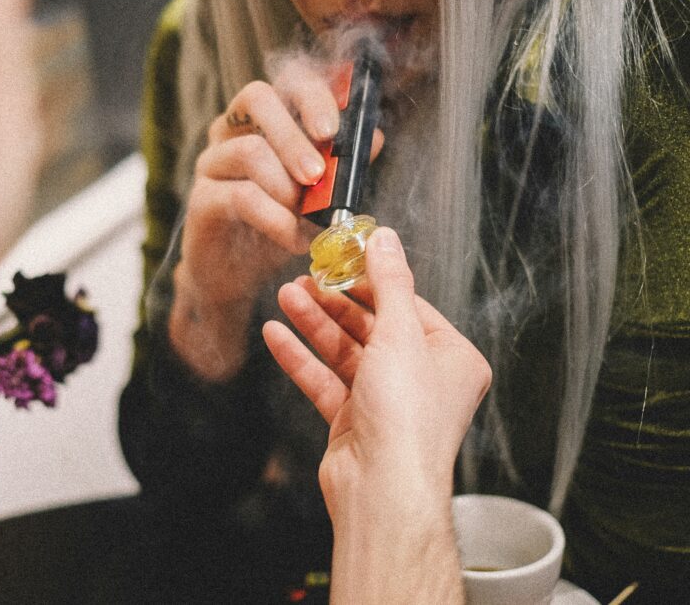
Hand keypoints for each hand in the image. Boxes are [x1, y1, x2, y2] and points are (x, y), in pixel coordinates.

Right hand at [171, 64, 382, 379]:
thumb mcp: (319, 195)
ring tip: (307, 216)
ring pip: (249, 151)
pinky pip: (240, 197)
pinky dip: (276, 219)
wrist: (237, 277)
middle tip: (318, 175)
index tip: (332, 130)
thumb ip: (342, 165)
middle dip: (295, 135)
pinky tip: (294, 238)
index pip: (286, 81)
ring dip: (287, 185)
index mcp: (265, 118)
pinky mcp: (201, 199)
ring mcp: (212, 162)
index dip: (313, 96)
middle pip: (258, 98)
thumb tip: (374, 137)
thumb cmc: (278, 226)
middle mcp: (232, 129)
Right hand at [262, 227, 487, 603]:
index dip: (372, 279)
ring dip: (314, 324)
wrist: (383, 488)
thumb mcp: (400, 333)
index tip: (343, 257)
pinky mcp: (354, 421)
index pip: (408, 305)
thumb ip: (390, 282)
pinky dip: (301, 358)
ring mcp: (386, 401)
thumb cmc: (407, 420)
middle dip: (335, 302)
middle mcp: (422, 379)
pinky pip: (325, 380)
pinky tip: (276, 335)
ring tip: (285, 297)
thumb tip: (385, 238)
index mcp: (451, 358)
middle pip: (372, 326)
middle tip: (305, 277)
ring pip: (345, 352)